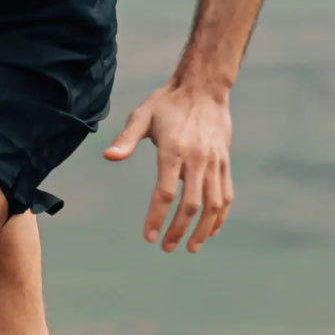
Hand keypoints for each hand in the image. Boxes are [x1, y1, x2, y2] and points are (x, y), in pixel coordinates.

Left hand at [104, 82, 234, 252]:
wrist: (204, 86)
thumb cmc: (167, 103)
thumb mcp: (142, 115)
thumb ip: (126, 138)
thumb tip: (108, 157)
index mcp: (174, 150)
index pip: (165, 192)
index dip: (157, 217)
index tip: (149, 237)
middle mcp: (197, 158)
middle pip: (190, 204)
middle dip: (178, 230)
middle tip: (166, 248)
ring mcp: (214, 161)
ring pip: (213, 204)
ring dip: (203, 230)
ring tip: (191, 247)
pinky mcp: (225, 162)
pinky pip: (226, 194)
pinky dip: (220, 216)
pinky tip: (211, 231)